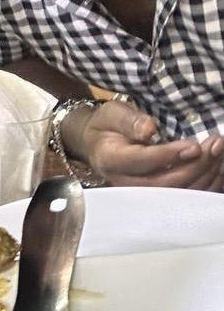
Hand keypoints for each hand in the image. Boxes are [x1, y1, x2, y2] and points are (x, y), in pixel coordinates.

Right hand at [68, 100, 223, 190]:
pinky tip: (215, 168)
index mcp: (111, 160)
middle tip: (214, 144)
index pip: (141, 163)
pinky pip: (180, 197)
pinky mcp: (152, 194)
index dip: (168, 156)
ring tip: (218, 151)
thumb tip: (149, 130)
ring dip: (201, 175)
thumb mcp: (112, 113)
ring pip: (174, 194)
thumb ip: (129, 120)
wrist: (99, 144)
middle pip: (162, 184)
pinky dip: (201, 184)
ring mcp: (138, 192)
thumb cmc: (107, 126)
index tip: (194, 145)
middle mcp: (123, 181)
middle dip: (193, 167)